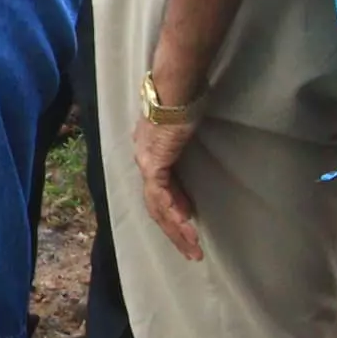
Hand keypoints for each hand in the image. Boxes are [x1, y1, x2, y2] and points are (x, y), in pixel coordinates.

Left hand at [133, 102, 204, 261]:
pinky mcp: (153, 164)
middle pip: (155, 203)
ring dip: (176, 230)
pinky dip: (174, 216)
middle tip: (190, 249)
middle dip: (173, 229)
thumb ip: (180, 136)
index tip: (187, 221)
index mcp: (149, 150)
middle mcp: (143, 158)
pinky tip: (187, 227)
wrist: (175, 88)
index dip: (173, 208)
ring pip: (157, 207)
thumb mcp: (182, 124)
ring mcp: (146, 162)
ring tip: (193, 249)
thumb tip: (185, 135)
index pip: (158, 188)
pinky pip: (161, 198)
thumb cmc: (183, 98)